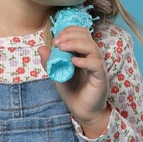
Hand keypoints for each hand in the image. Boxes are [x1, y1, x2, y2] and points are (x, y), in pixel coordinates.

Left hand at [42, 17, 109, 134]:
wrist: (81, 110)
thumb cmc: (72, 91)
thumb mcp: (57, 74)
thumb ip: (50, 62)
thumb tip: (41, 48)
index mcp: (83, 53)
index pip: (81, 34)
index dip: (69, 32)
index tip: (55, 39)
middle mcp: (92, 56)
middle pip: (86, 37)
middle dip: (70, 36)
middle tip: (57, 42)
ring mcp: (98, 66)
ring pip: (92, 47)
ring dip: (75, 44)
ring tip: (62, 47)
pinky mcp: (101, 77)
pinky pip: (96, 64)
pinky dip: (84, 61)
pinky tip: (74, 62)